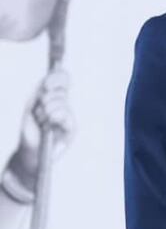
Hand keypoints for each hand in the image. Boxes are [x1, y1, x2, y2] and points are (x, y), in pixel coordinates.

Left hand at [6, 69, 75, 194]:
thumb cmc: (31, 130)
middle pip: (61, 88)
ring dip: (45, 111)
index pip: (63, 78)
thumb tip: (47, 83)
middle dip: (45, 98)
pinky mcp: (72, 127)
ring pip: (60, 101)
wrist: (30, 151)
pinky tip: (49, 125)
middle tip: (39, 111)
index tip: (46, 84)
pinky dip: (53, 118)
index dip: (57, 77)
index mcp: (55, 96)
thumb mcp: (31, 107)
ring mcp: (69, 115)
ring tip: (42, 122)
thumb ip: (39, 93)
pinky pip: (64, 114)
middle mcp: (64, 104)